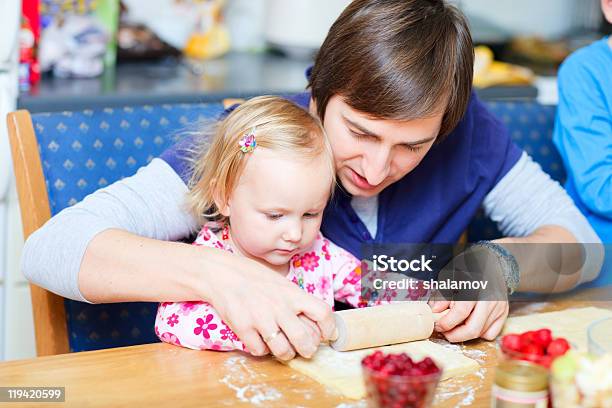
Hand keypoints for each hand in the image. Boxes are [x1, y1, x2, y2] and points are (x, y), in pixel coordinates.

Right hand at [200, 249, 334, 360]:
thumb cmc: (254, 278)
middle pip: (304, 340)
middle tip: (305, 350)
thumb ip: (296, 301)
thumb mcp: (281, 283)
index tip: (326, 335)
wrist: (221, 274)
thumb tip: (314, 322)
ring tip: (283, 348)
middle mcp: (279, 306)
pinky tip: (260, 340)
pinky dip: (262, 349)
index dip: (329, 328)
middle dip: (308, 350)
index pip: (322, 312)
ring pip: (283, 350)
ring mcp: (261, 318)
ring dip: (286, 353)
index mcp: (292, 293)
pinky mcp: (243, 327)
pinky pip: (260, 350)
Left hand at [428, 243, 509, 341]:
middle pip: (473, 328)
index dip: (446, 322)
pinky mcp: (504, 312)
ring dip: (465, 334)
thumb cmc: (469, 267)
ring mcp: (499, 307)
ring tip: (455, 325)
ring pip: (481, 333)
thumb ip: (442, 295)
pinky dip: (479, 333)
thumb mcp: (450, 275)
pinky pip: (491, 333)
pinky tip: (471, 323)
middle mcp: (490, 298)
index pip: (461, 312)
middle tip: (445, 332)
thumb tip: (434, 312)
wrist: (491, 261)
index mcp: (475, 286)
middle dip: (455, 336)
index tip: (437, 325)